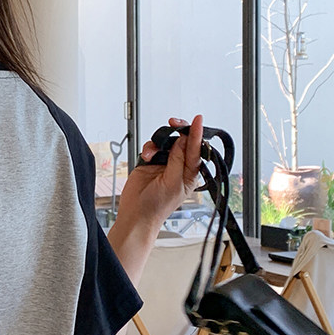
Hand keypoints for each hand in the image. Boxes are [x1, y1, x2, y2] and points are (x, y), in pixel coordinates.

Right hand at [115, 114, 204, 236]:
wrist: (136, 214)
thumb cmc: (157, 206)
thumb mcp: (173, 183)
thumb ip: (177, 160)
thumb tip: (183, 141)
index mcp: (190, 173)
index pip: (196, 150)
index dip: (197, 134)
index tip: (197, 120)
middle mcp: (179, 166)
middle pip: (183, 141)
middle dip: (178, 131)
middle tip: (174, 123)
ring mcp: (164, 163)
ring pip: (166, 142)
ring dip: (159, 143)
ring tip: (152, 154)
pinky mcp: (150, 162)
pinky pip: (152, 147)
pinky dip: (149, 148)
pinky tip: (147, 156)